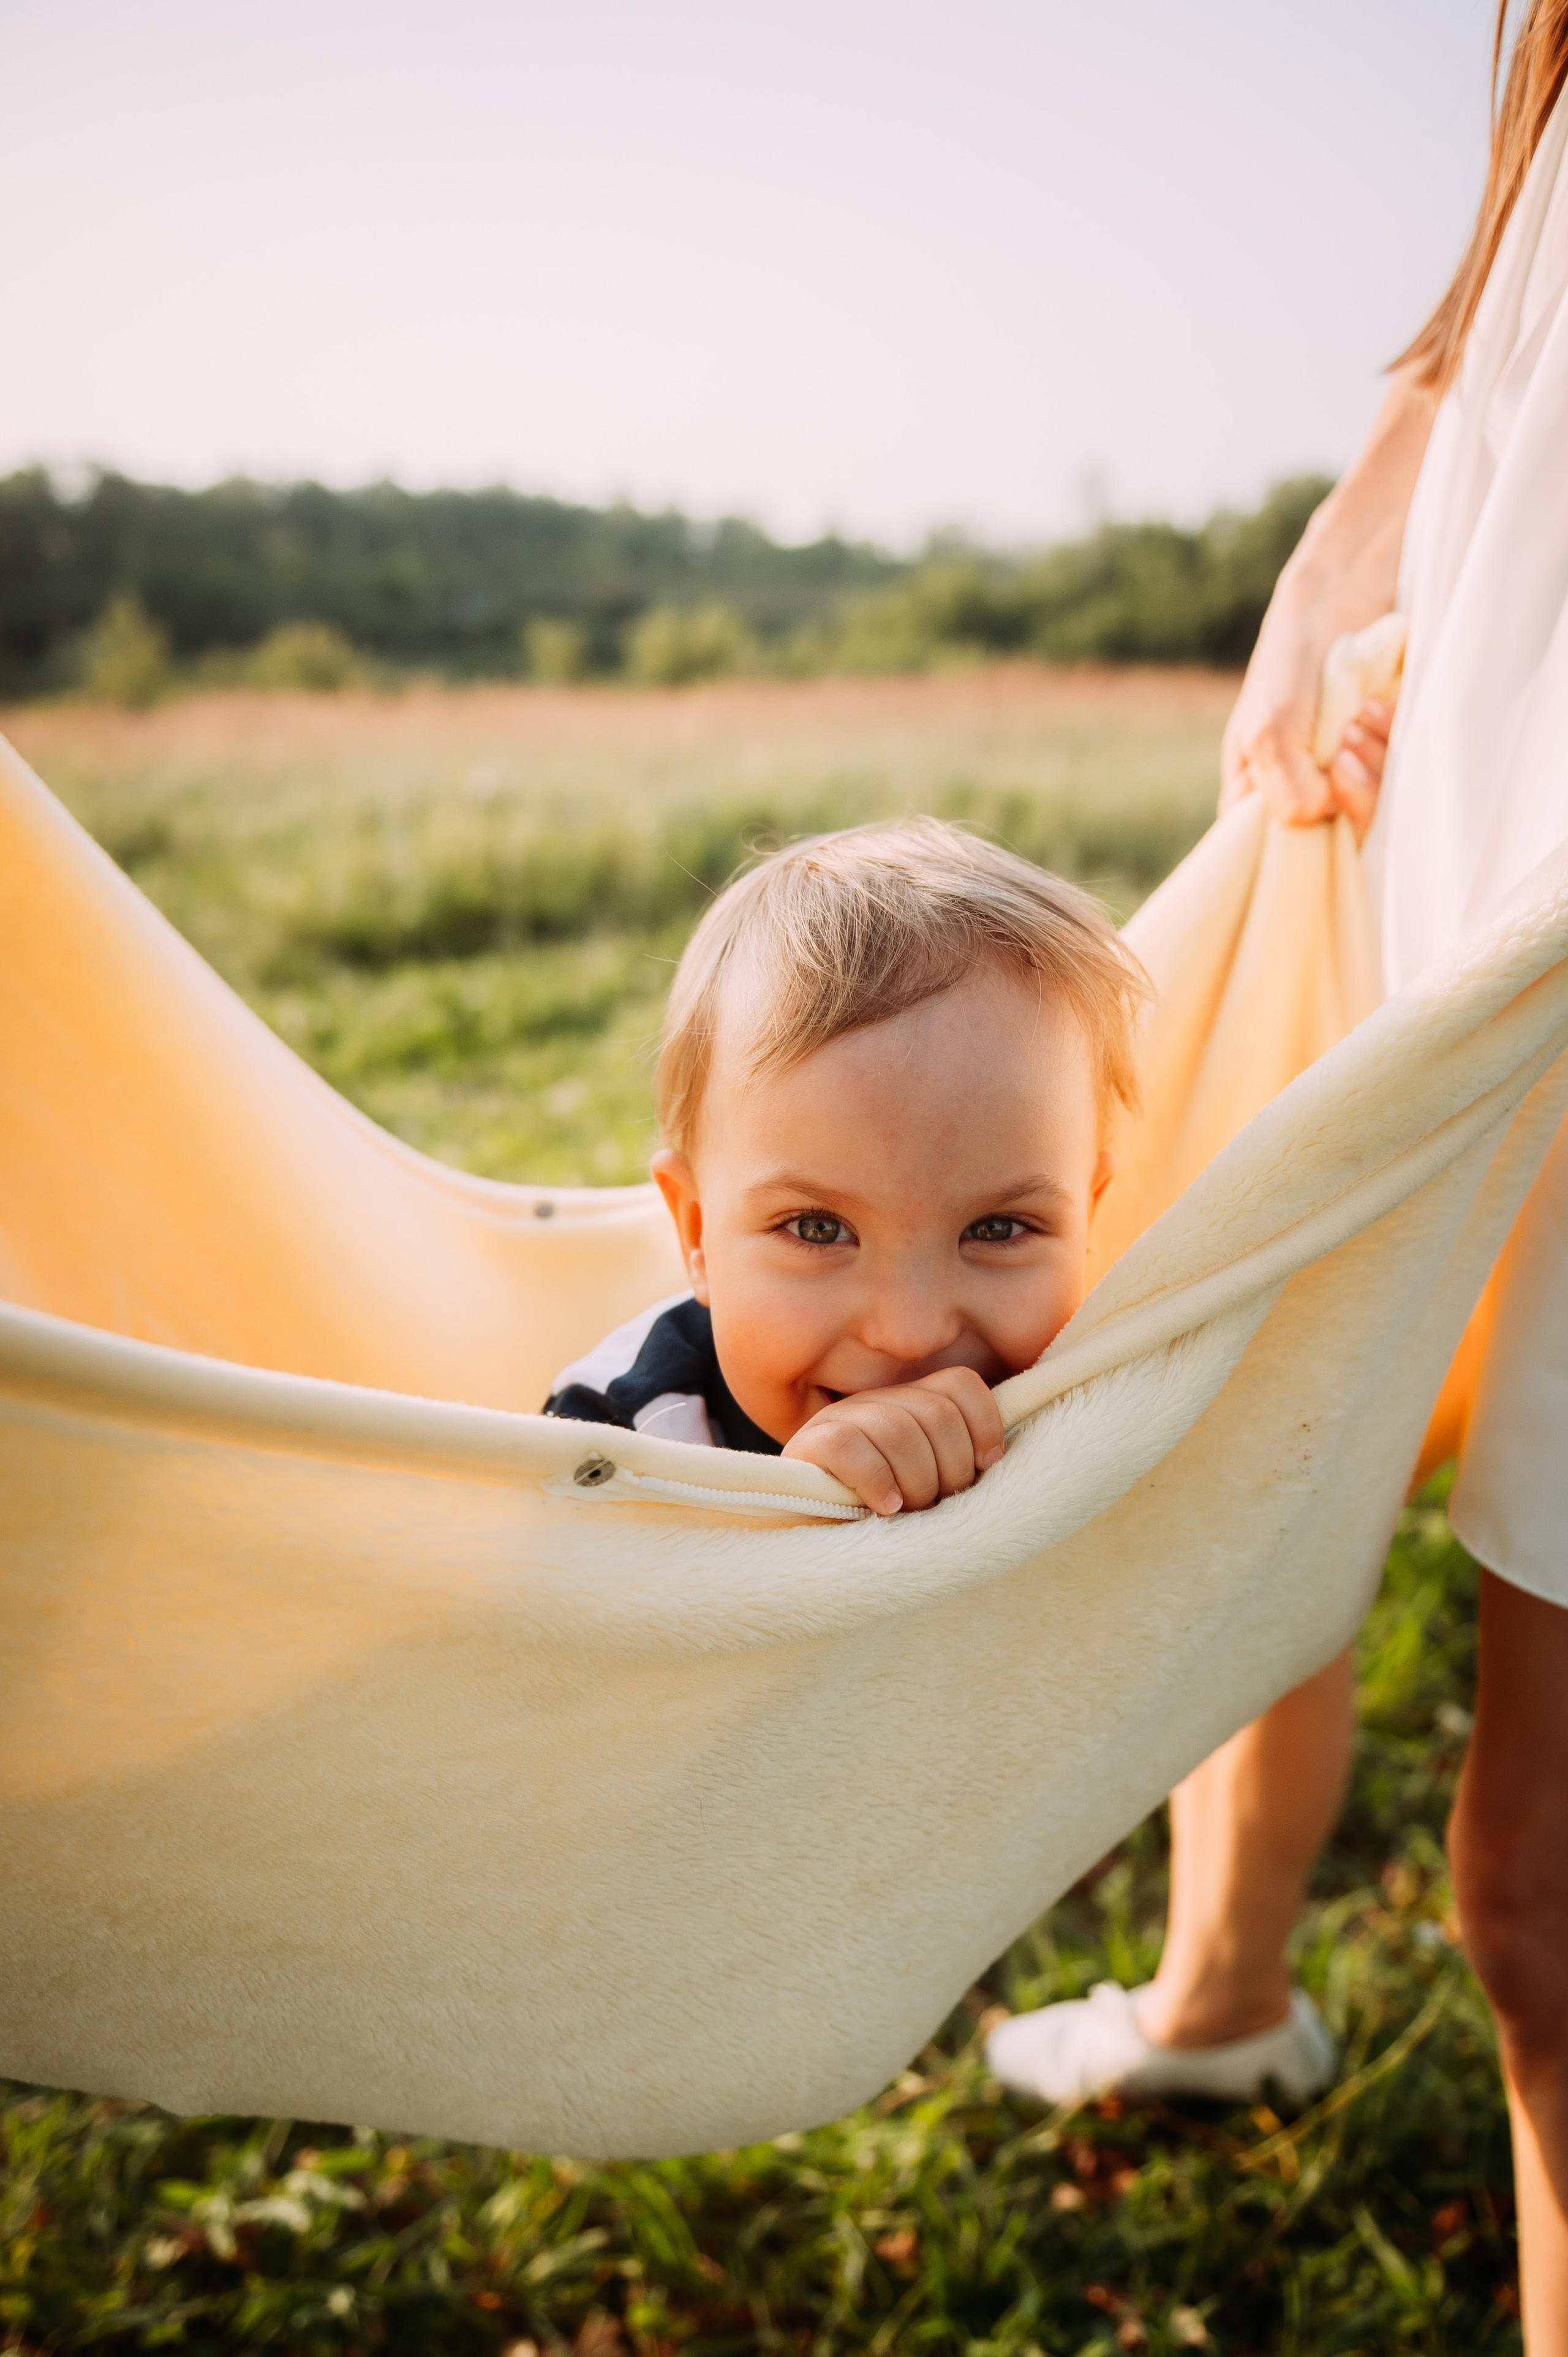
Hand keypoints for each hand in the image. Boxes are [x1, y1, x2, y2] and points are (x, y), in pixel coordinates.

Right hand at [782, 1365, 1005, 1515]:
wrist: (821, 1558)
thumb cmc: (888, 1526)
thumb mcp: (934, 1488)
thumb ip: (960, 1464)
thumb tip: (996, 1456)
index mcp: (909, 1403)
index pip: (960, 1384)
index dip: (983, 1426)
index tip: (985, 1468)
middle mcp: (876, 1401)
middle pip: (937, 1413)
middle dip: (949, 1469)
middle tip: (937, 1504)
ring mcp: (838, 1418)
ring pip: (897, 1430)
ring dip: (915, 1482)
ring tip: (909, 1512)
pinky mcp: (807, 1445)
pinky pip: (849, 1446)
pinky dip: (876, 1480)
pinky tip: (884, 1508)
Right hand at [1220, 606, 1392, 843]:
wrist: (1339, 604)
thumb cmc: (1289, 665)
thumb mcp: (1270, 728)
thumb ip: (1283, 785)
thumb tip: (1318, 819)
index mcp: (1256, 796)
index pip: (1271, 853)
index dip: (1301, 841)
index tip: (1320, 797)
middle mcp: (1298, 795)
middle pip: (1333, 838)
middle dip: (1349, 795)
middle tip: (1344, 751)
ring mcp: (1339, 779)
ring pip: (1369, 810)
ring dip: (1371, 764)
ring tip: (1358, 717)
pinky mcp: (1377, 761)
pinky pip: (1395, 780)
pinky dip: (1389, 747)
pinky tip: (1376, 711)